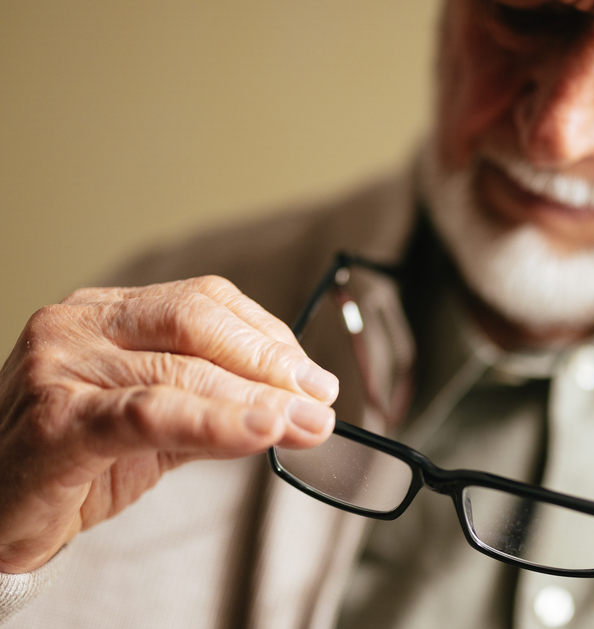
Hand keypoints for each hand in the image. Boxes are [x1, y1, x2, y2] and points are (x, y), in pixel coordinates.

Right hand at [0, 276, 337, 573]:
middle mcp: (78, 325)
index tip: (313, 375)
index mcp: (106, 313)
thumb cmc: (76, 458)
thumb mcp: (158, 422)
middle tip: (321, 398)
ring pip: (181, 370)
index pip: (204, 302)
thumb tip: (299, 406)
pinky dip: (215, 422)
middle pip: (197, 324)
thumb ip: (218, 405)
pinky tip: (261, 432)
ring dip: (259, 398)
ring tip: (308, 422)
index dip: (267, 335)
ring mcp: (60, 367)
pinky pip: (150, 414)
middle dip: (271, 363)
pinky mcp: (55, 421)